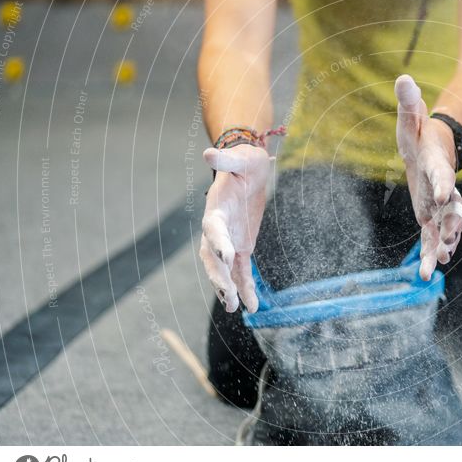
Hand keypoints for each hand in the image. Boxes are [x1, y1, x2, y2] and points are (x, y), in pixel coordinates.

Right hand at [199, 143, 271, 312]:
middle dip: (219, 277)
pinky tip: (252, 307)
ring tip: (235, 308)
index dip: (218, 241)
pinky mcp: (241, 248)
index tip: (227, 255)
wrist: (250, 170)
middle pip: (213, 257)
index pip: (213, 228)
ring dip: (228, 289)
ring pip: (224, 270)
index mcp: (216, 209)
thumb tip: (209, 154)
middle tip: (229, 295)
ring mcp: (228, 241)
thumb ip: (226, 161)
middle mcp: (218, 229)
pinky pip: (241, 272)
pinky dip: (246, 288)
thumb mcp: (240, 158)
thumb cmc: (244, 162)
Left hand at [395, 75, 461, 279]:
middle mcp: (443, 188)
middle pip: (452, 208)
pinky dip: (432, 252)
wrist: (431, 151)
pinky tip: (431, 271)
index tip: (442, 196)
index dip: (443, 184)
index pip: (442, 175)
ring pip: (445, 228)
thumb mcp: (410, 119)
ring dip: (444, 244)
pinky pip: (431, 238)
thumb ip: (409, 102)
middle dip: (451, 224)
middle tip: (450, 240)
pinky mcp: (430, 217)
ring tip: (440, 263)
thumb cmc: (419, 135)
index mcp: (437, 165)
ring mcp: (439, 206)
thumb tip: (403, 78)